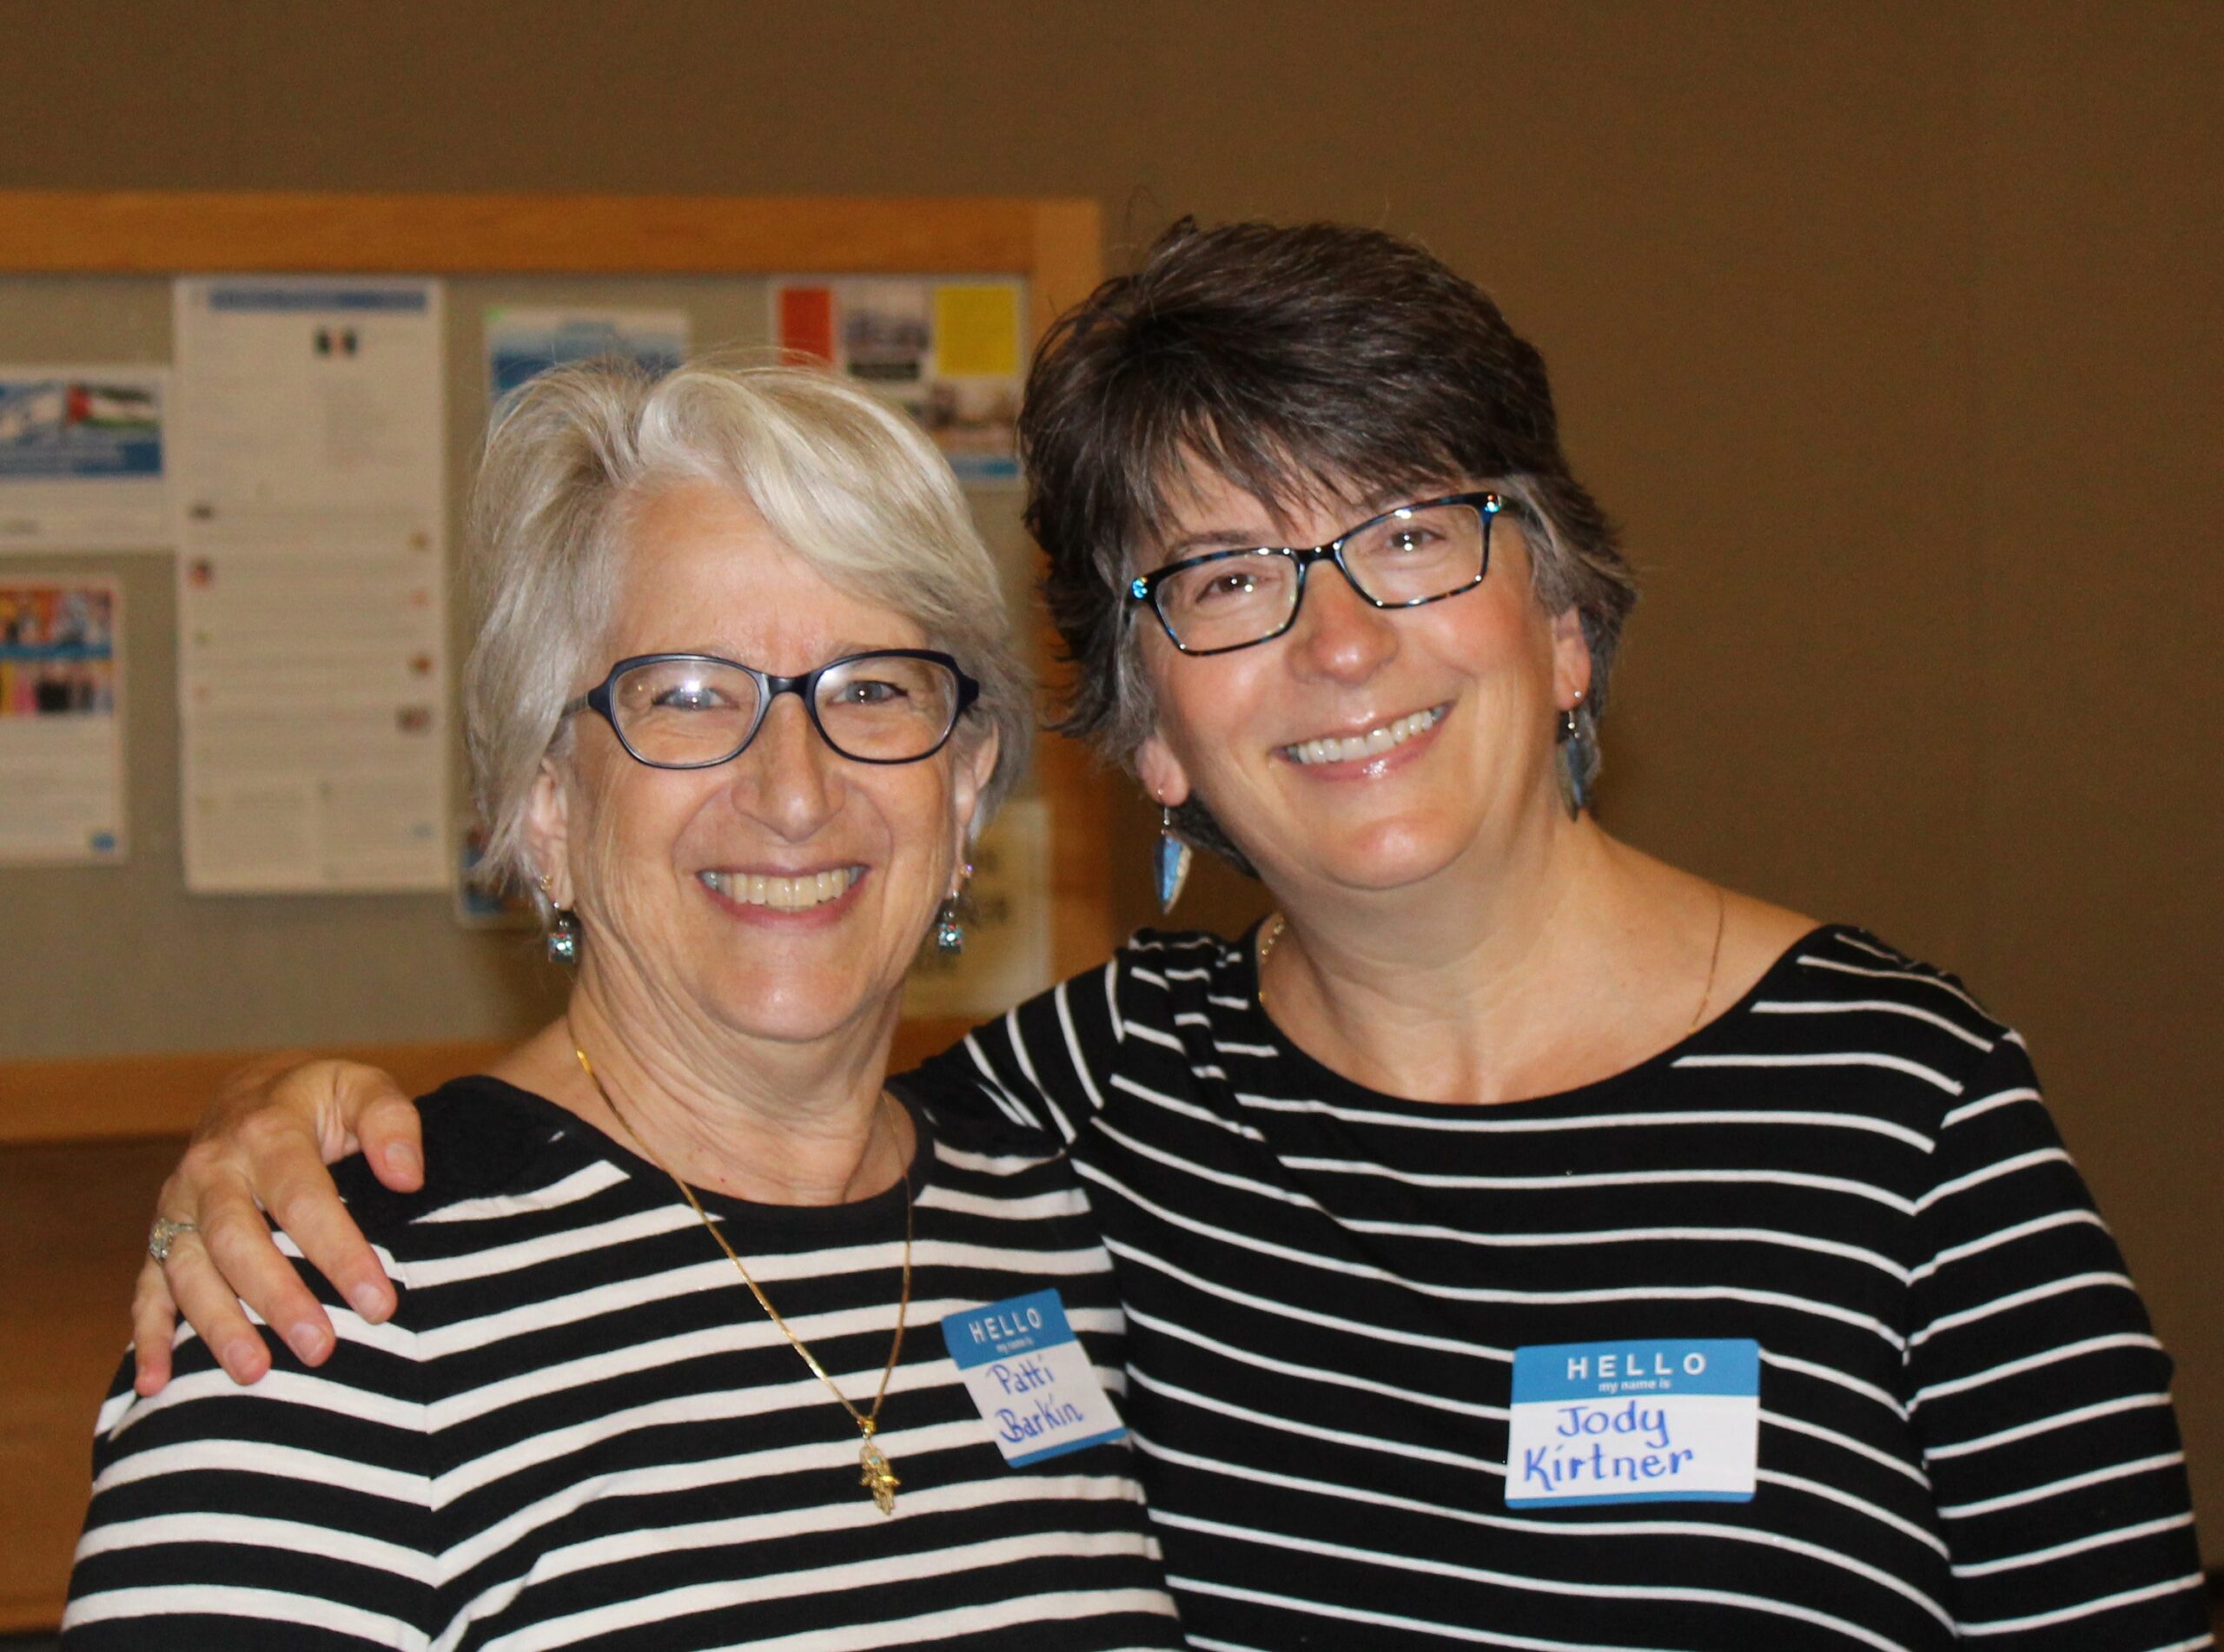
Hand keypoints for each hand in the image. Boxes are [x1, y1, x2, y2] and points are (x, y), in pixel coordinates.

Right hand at [133, 1053, 422, 1394]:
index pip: (305, 1201)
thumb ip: (391, 1123)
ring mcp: (179, 1205)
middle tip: (321, 1349)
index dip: (342, 1254)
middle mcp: (212, 1170)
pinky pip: (147, 1287)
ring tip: (255, 1372)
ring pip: (189, 1270)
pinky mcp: (162, 1234)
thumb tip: (407, 1177)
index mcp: (266, 1132)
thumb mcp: (363, 1088)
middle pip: (239, 1241)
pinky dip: (149, 1335)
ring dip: (218, 1324)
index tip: (380, 1303)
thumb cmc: (320, 1099)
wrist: (251, 1091)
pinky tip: (157, 1382)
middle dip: (278, 1298)